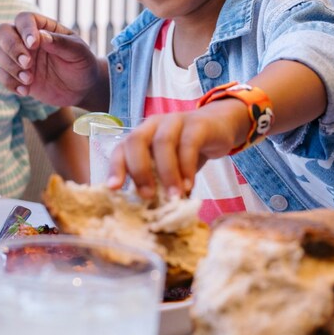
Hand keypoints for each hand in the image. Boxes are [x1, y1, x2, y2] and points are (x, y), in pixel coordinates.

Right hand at [0, 12, 99, 106]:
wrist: (82, 89)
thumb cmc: (82, 64)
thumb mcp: (78, 52)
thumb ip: (61, 43)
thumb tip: (40, 36)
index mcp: (42, 27)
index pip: (24, 19)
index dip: (25, 29)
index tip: (33, 44)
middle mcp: (26, 40)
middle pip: (3, 32)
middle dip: (11, 48)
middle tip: (27, 63)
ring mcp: (20, 57)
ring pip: (0, 54)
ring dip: (11, 67)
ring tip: (29, 80)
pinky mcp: (16, 75)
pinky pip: (2, 75)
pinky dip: (10, 83)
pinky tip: (25, 90)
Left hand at [106, 100, 249, 200]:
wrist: (219, 127)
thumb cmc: (187, 151)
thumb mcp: (170, 165)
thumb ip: (158, 180)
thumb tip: (151, 213)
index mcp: (141, 135)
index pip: (121, 148)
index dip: (115, 167)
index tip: (114, 188)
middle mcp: (153, 125)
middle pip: (136, 140)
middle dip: (139, 170)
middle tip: (148, 196)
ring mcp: (175, 121)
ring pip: (163, 142)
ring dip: (166, 172)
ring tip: (174, 197)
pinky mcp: (197, 124)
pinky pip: (188, 144)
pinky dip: (186, 167)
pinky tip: (189, 185)